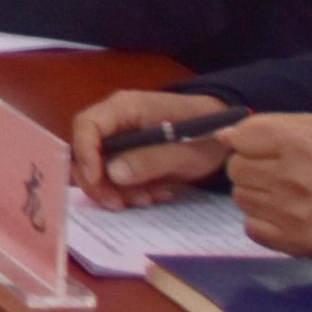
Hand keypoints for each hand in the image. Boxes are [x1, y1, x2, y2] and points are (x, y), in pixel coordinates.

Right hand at [70, 86, 233, 204]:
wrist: (227, 134)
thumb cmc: (208, 134)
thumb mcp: (184, 151)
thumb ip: (148, 160)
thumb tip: (112, 174)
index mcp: (125, 107)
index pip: (86, 125)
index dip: (84, 153)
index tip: (98, 181)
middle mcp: (115, 121)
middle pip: (86, 150)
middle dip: (99, 181)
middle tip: (119, 204)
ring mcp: (120, 138)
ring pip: (99, 167)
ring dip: (118, 190)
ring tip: (150, 199)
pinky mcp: (128, 155)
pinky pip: (116, 175)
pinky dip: (131, 190)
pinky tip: (156, 193)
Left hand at [219, 113, 311, 258]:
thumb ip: (267, 124)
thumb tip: (224, 135)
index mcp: (298, 144)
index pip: (239, 139)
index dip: (248, 144)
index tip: (263, 150)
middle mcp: (292, 178)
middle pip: (235, 169)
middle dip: (250, 168)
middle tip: (275, 174)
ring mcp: (291, 213)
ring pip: (240, 198)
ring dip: (256, 194)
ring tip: (282, 194)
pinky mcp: (294, 241)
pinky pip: (251, 228)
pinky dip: (262, 222)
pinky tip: (283, 216)